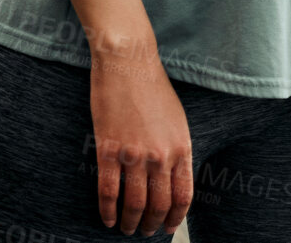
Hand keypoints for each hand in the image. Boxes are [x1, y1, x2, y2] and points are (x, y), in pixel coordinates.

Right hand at [89, 39, 193, 235]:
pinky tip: (107, 219)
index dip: (175, 217)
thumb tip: (173, 178)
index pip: (183, 195)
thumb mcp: (177, 120)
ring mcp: (134, 154)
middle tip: (145, 231)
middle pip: (158, 204)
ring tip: (127, 229)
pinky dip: (107, 211)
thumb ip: (176, 149)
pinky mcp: (108, 150)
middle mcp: (161, 155)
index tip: (167, 227)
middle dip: (152, 224)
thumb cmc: (153, 89)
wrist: (129, 64)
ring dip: (130, 222)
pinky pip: (107, 191)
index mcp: (182, 146)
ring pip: (133, 203)